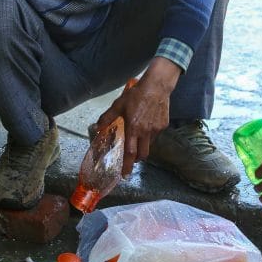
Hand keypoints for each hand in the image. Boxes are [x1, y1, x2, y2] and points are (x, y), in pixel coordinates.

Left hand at [94, 58, 179, 174]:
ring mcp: (156, 129)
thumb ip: (108, 117)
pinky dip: (151, 134)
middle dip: (136, 159)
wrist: (156, 86)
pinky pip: (156, 135)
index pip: (130, 152)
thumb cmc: (136, 95)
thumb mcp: (119, 105)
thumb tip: (98, 125)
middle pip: (142, 154)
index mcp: (133, 129)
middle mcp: (146, 132)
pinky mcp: (164, 125)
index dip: (127, 165)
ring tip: (139, 133)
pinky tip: (148, 122)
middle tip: (132, 156)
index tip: (125, 175)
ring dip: (143, 144)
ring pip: (149, 144)